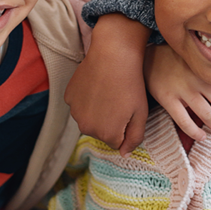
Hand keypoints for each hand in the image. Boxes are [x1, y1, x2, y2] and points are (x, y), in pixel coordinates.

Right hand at [65, 14, 150, 155]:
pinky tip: (96, 85)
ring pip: (88, 118)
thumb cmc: (132, 84)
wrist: (114, 55)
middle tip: (119, 100)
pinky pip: (79, 104)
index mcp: (106, 135)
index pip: (116, 141)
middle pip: (100, 132)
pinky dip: (86, 99)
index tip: (128, 110)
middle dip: (109, 121)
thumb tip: (124, 154)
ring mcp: (75, 112)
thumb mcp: (141, 114)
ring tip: (108, 92)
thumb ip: (134, 138)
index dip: (124, 126)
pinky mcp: (68, 96)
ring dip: (96, 111)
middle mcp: (87, 128)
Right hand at [144, 44, 210, 141]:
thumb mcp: (200, 63)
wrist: (150, 59)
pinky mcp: (168, 98)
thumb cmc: (178, 62)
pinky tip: (201, 136)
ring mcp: (183, 89)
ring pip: (207, 115)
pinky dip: (195, 132)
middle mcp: (198, 78)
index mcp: (208, 69)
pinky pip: (185, 121)